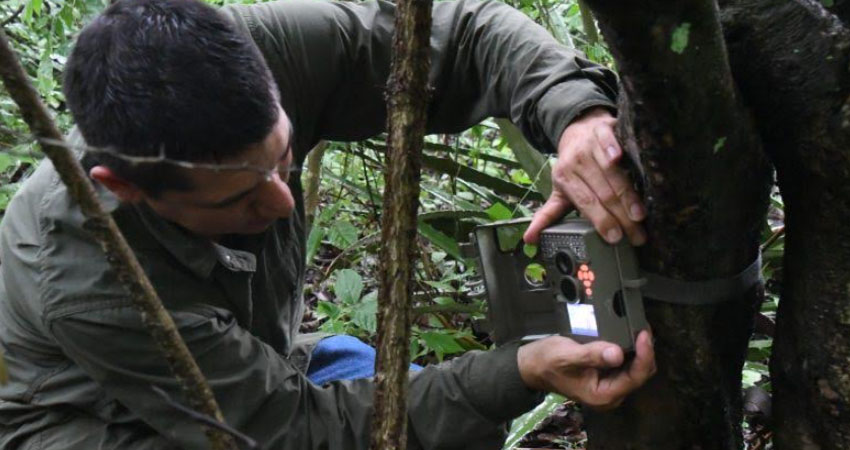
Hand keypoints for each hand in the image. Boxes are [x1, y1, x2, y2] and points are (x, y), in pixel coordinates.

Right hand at [516, 330, 655, 409]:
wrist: (532, 366)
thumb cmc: (548, 362)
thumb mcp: (567, 356)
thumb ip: (592, 356)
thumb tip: (618, 354)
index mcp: (603, 395)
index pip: (635, 377)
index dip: (644, 355)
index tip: (644, 334)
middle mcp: (610, 396)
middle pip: (639, 375)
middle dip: (645, 352)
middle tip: (643, 328)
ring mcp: (609, 388)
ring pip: (635, 370)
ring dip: (639, 351)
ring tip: (638, 330)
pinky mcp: (606, 379)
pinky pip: (626, 367)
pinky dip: (631, 352)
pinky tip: (628, 337)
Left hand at [524, 107, 645, 245]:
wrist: (577, 129)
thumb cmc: (573, 166)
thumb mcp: (560, 190)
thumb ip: (548, 215)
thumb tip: (529, 240)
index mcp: (564, 177)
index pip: (585, 202)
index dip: (600, 220)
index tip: (614, 237)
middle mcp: (576, 161)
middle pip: (602, 192)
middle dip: (621, 217)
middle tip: (636, 236)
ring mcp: (590, 144)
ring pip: (611, 172)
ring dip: (627, 194)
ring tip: (640, 215)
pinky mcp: (604, 129)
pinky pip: (610, 140)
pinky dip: (614, 148)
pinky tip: (622, 159)